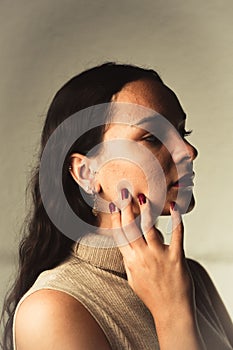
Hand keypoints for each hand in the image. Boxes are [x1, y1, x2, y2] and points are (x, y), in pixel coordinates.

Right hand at [110, 190, 204, 348]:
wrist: (171, 311)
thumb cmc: (152, 295)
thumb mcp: (133, 278)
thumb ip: (130, 259)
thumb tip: (129, 244)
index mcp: (131, 261)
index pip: (120, 235)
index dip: (115, 219)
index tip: (112, 205)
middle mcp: (143, 256)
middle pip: (132, 228)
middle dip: (127, 209)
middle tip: (125, 193)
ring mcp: (159, 256)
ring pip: (151, 229)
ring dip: (146, 211)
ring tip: (143, 197)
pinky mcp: (176, 257)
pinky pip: (177, 235)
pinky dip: (177, 220)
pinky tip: (175, 208)